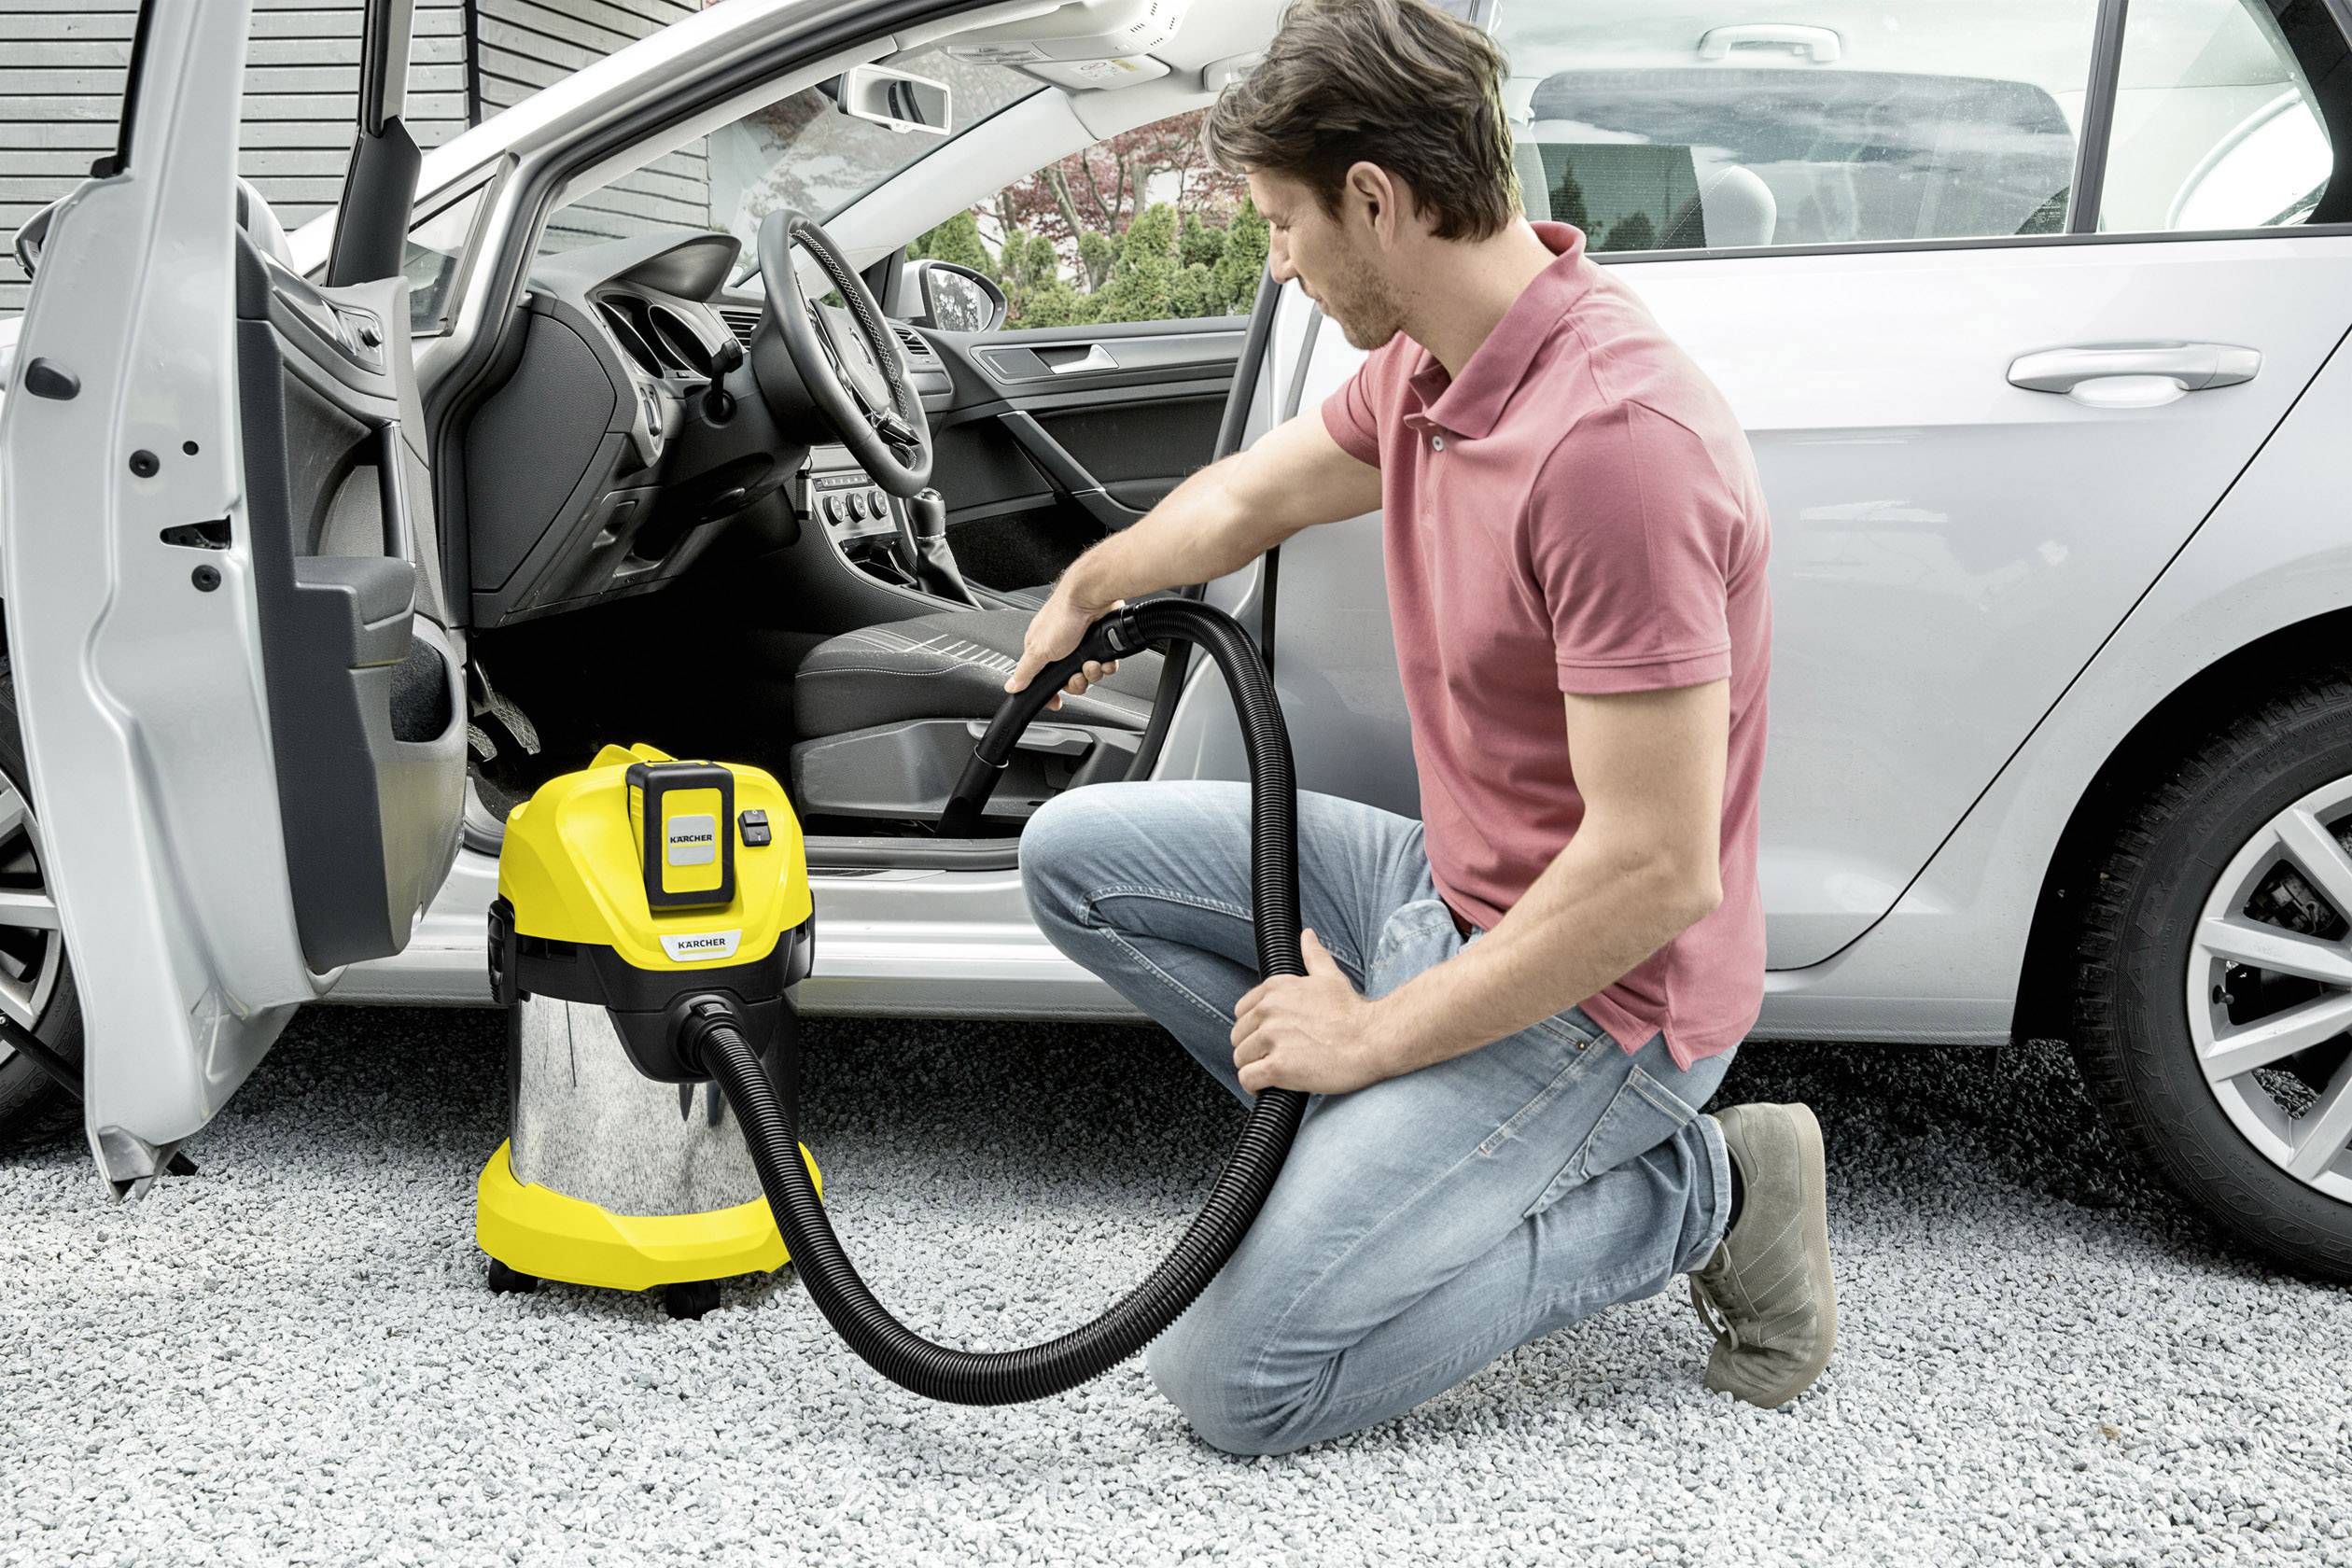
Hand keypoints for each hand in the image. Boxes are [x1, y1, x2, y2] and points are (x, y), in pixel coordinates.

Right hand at [1004, 585, 1122, 711]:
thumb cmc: (1063, 615)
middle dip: (1076, 683)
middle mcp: (1062, 649)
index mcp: (1042, 650)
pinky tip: (1104, 658)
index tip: (1057, 701)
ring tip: (1092, 661)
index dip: (1052, 693)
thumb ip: (1025, 671)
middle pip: (1070, 682)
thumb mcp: (1038, 649)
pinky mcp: (1100, 642)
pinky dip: (1106, 665)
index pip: (1043, 681)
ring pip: (1089, 674)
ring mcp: (1082, 646)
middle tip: (1077, 674)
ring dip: (1092, 673)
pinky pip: (1105, 665)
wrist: (1092, 597)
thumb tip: (1011, 686)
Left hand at [1230, 929, 1397, 1095]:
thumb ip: (1313, 955)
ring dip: (1254, 1067)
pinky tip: (1268, 1086)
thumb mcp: (1330, 976)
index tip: (1270, 1037)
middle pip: (1238, 1037)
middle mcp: (1268, 1010)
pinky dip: (1254, 1086)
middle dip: (1253, 1049)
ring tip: (1276, 1071)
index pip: (1241, 1012)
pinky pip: (1248, 1079)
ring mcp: (1272, 1038)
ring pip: (1240, 1058)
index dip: (1254, 1028)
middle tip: (1276, 1056)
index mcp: (1275, 989)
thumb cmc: (1353, 1013)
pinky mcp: (1278, 1067)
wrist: (1373, 1040)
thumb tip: (1307, 935)